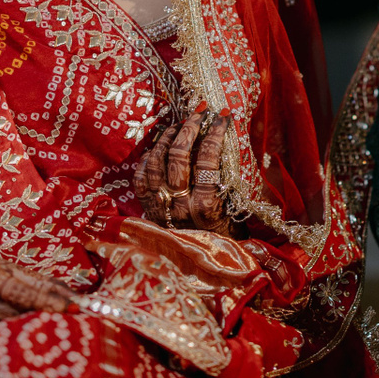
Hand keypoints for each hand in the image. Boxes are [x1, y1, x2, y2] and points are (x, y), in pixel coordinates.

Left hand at [136, 111, 234, 231]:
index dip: (215, 133)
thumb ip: (234, 179)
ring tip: (178, 126)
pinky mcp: (147, 210)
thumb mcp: (237, 209)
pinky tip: (158, 148)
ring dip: (167, 139)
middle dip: (190, 128)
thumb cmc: (228, 233)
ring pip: (156, 163)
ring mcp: (160, 208)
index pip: (209, 159)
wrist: (204, 264)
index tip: (222, 117)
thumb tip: (234, 141)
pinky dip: (147, 160)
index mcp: (207, 207)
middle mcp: (180, 207)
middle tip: (199, 113)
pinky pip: (140, 179)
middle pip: (179, 157)